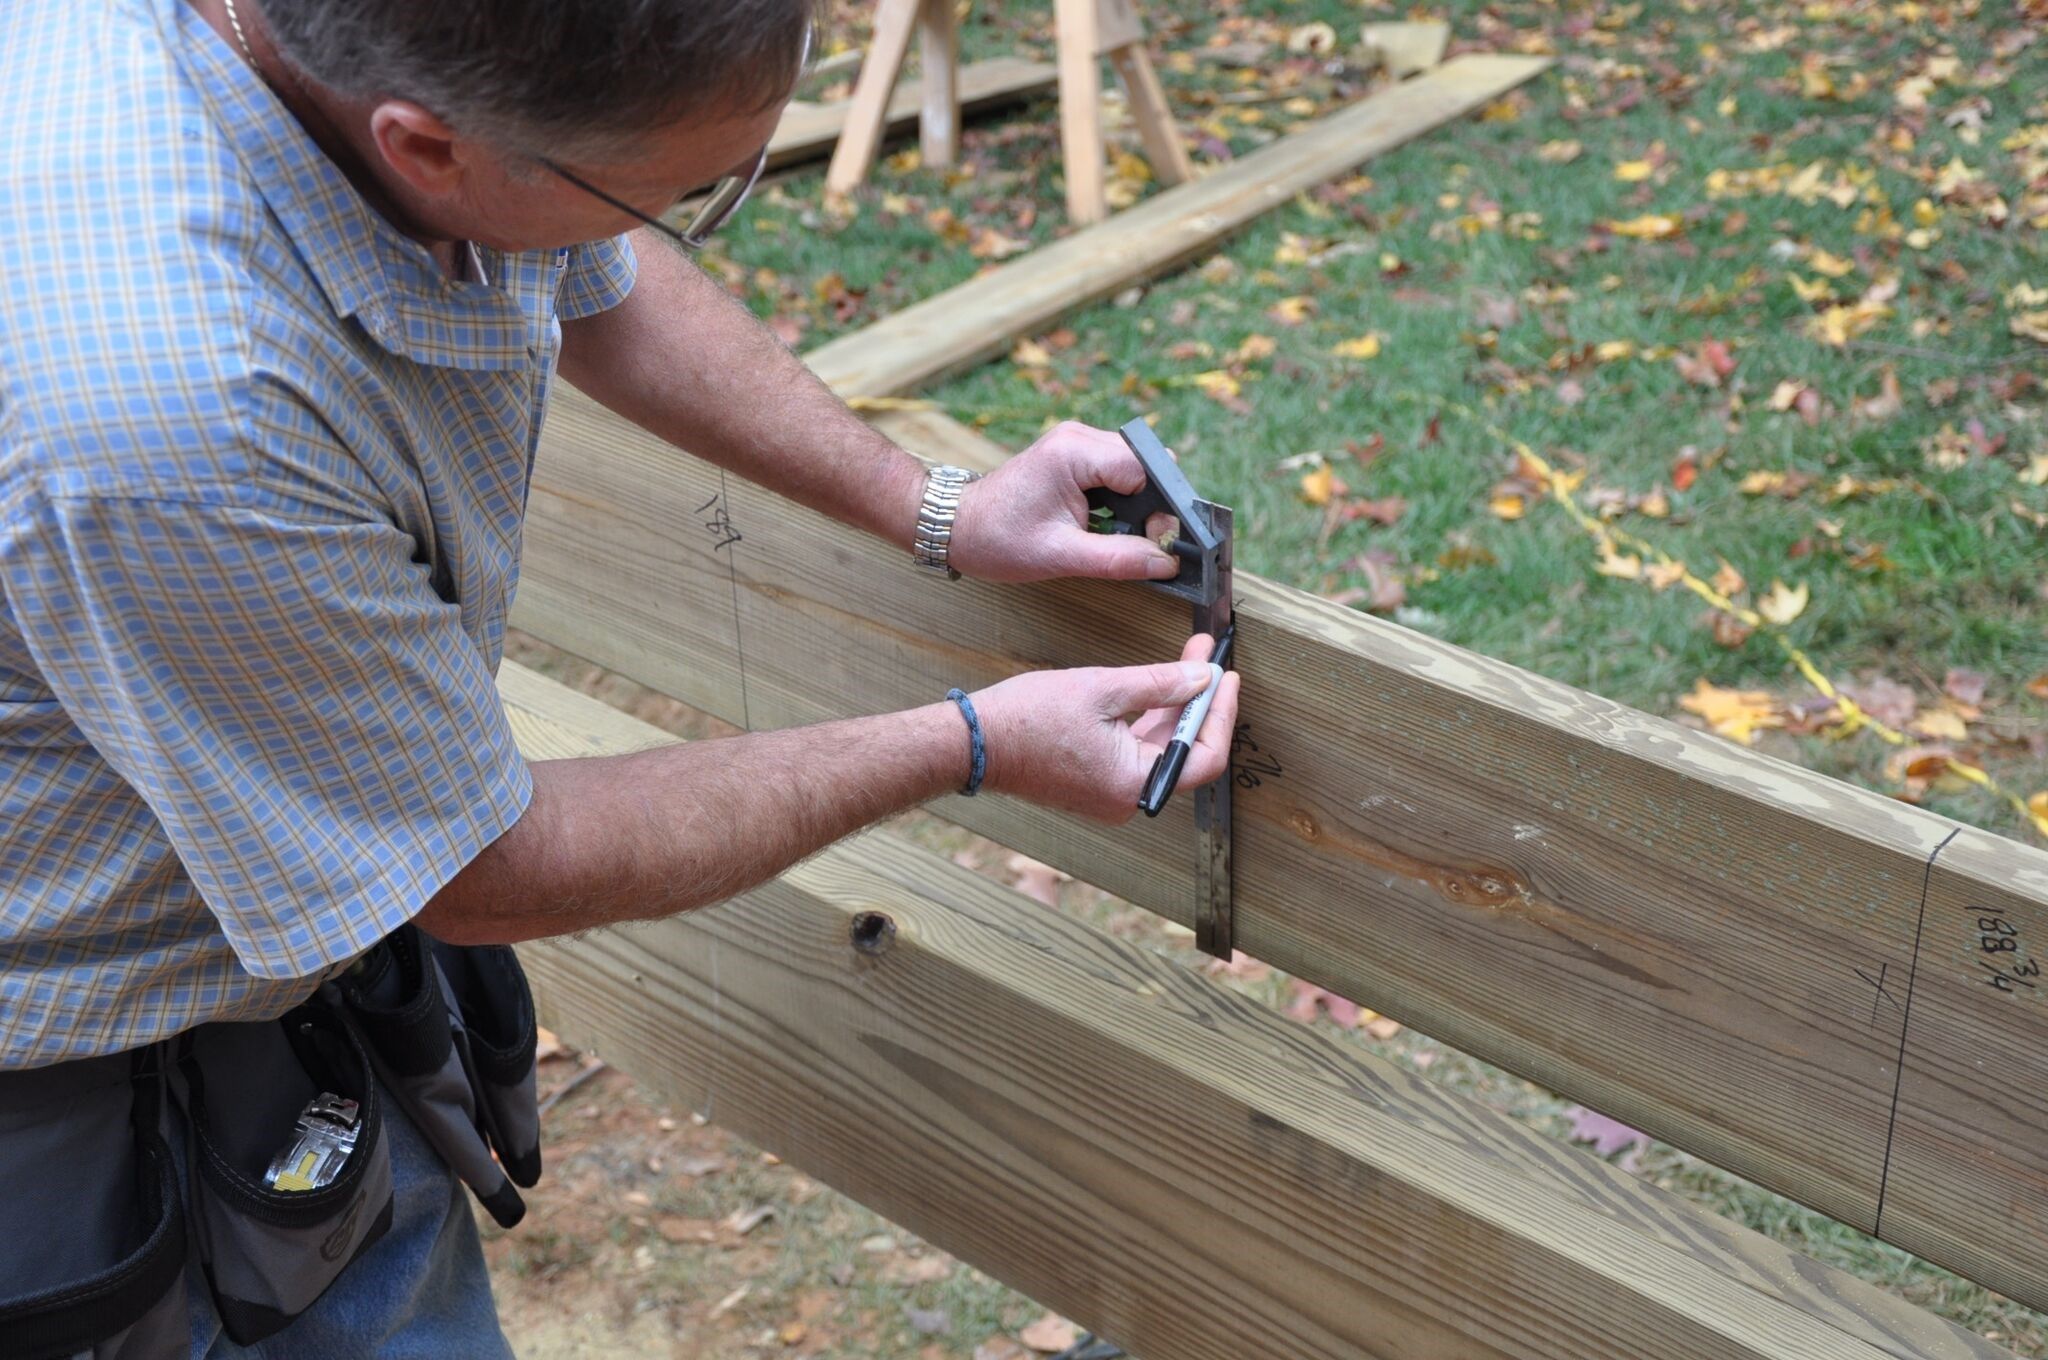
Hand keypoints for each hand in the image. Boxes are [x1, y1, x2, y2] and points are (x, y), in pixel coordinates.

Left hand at [946, 421, 1183, 583]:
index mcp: (1075, 453)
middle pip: (1147, 464)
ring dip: (1138, 503)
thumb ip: (1119, 559)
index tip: (1154, 542)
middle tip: (1142, 542)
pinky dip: (1122, 499)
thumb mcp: (1061, 556)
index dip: (1159, 509)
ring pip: (1136, 468)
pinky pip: (1117, 471)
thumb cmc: (998, 539)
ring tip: (1120, 535)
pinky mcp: (1074, 455)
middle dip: (1153, 505)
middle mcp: (1079, 436)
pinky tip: (1107, 524)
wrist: (957, 526)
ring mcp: (1076, 442)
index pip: (1146, 469)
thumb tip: (1165, 563)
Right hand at [970, 633, 1240, 822]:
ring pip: (1159, 746)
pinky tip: (1154, 682)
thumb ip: (1161, 684)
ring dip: (1173, 704)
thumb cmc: (1028, 719)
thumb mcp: (1103, 689)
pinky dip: (1148, 717)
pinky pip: (1134, 749)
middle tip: (1208, 657)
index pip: (1204, 757)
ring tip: (1186, 658)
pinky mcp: (1094, 781)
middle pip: (1183, 750)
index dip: (1221, 715)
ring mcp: (1109, 792)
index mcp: (1134, 784)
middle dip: (1197, 700)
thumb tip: (1203, 677)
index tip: (1226, 677)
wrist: (972, 742)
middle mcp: (1127, 798)